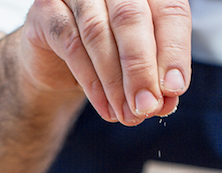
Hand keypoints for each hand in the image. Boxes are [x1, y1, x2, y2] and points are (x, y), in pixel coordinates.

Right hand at [19, 0, 191, 124]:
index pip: (169, 10)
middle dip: (141, 69)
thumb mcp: (141, 67)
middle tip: (147, 106)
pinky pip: (71, 44)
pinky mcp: (46, 9)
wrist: (59, 64)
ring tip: (127, 113)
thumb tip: (167, 99)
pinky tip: (105, 106)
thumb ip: (158, 77)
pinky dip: (91, 82)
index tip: (174, 89)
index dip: (174, 51)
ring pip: (98, 33)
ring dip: (115, 81)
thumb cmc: (109, 56)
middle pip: (131, 17)